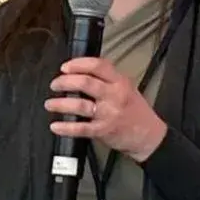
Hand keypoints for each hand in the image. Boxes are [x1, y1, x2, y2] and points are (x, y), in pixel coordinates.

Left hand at [46, 57, 168, 159]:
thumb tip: (80, 72)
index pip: (98, 66)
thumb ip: (107, 79)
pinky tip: (56, 126)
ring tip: (50, 104)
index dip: (78, 64)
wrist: (149, 135)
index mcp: (119, 82)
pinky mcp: (103, 131)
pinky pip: (81, 128)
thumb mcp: (127, 87)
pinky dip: (65, 127)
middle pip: (85, 83)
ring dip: (60, 104)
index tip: (65, 67)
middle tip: (55, 84)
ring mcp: (109, 114)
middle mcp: (114, 96)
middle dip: (64, 82)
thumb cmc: (136, 111)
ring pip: (79, 105)